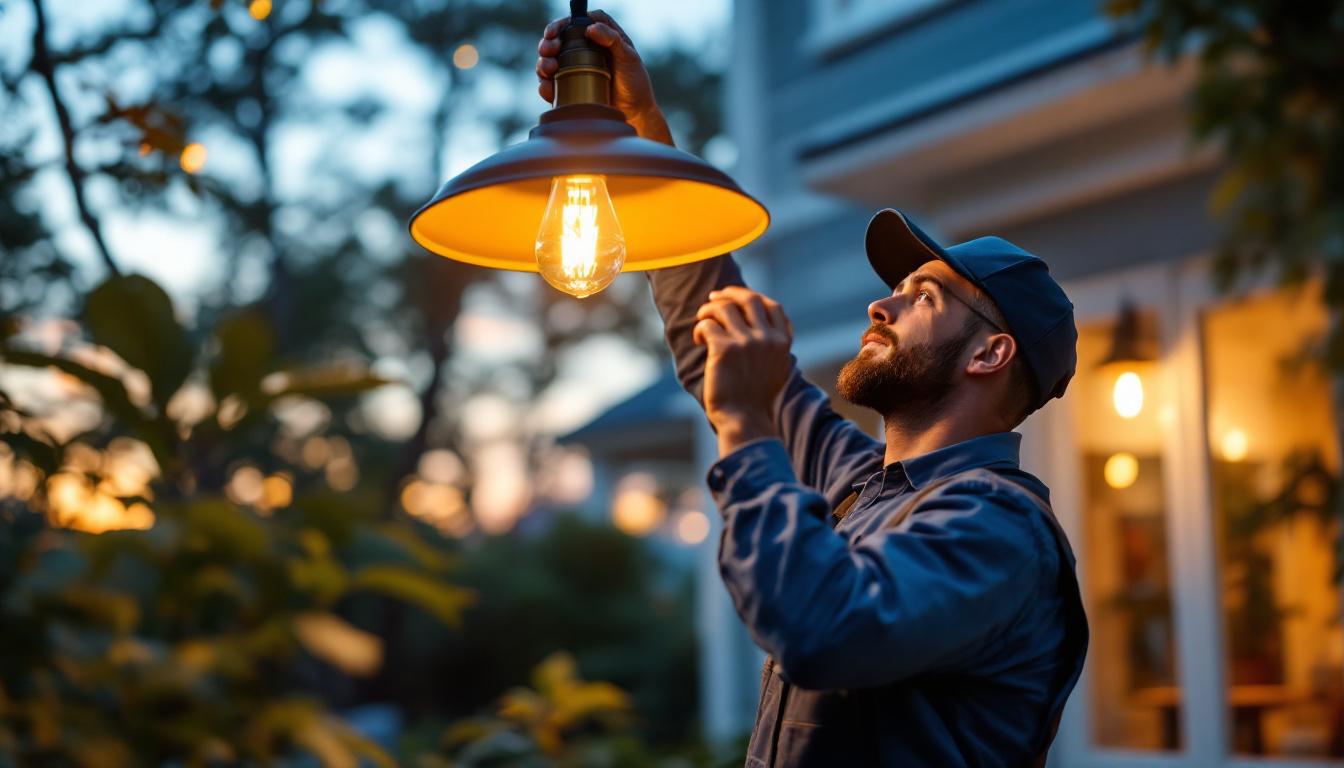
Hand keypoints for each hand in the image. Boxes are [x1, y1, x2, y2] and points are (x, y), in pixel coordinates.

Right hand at [536, 10, 673, 144]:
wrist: (634, 111)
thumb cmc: (634, 81)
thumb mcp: (628, 57)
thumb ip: (612, 39)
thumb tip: (591, 28)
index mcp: (598, 35)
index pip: (575, 22)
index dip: (560, 24)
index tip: (554, 33)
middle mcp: (582, 49)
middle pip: (557, 40)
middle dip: (547, 44)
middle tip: (548, 50)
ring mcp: (573, 69)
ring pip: (549, 61)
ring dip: (543, 63)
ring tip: (549, 69)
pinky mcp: (568, 88)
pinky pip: (550, 84)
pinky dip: (545, 86)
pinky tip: (548, 87)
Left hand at [693, 286, 794, 455]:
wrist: (745, 420)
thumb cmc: (756, 398)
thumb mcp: (776, 368)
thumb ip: (773, 345)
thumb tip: (760, 322)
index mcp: (782, 342)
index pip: (773, 306)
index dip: (752, 297)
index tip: (736, 298)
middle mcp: (767, 339)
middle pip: (748, 299)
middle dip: (728, 294)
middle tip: (713, 298)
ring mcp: (746, 342)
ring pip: (724, 308)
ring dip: (708, 310)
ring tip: (702, 322)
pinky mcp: (724, 349)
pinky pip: (707, 325)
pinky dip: (700, 329)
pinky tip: (699, 341)